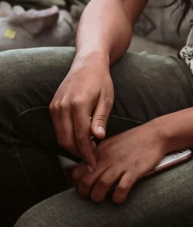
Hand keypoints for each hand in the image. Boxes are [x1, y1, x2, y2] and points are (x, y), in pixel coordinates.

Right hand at [49, 52, 113, 170]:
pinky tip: (79, 138)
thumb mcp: (107, 98)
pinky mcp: (52, 106)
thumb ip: (101, 118)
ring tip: (88, 148)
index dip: (87, 154)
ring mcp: (55, 106)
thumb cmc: (101, 80)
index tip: (94, 164)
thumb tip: (98, 137)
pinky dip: (66, 137)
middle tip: (92, 158)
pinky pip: (57, 128)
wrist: (87, 62)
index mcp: (79, 104)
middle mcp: (63, 106)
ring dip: (72, 147)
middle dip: (79, 153)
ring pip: (60, 137)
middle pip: (67, 141)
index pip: (81, 137)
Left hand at [72, 122, 165, 203]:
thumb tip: (87, 168)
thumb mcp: (111, 143)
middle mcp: (108, 158)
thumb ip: (99, 155)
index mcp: (101, 151)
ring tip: (101, 198)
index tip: (81, 187)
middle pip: (87, 181)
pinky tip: (119, 197)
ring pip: (101, 186)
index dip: (77, 183)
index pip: (78, 170)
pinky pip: (121, 189)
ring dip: (98, 196)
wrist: (154, 135)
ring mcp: (121, 164)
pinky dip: (118, 197)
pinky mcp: (134, 170)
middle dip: (85, 193)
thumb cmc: (133, 140)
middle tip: (90, 196)